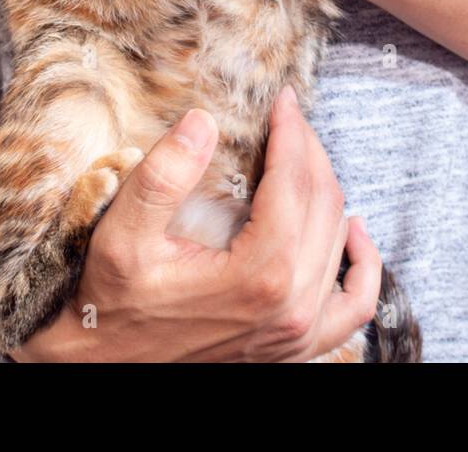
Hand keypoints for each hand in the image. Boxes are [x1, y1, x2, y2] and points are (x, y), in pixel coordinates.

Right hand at [7, 86, 381, 361]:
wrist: (104, 366)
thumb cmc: (112, 303)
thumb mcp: (122, 234)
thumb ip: (162, 176)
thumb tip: (202, 121)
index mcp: (258, 275)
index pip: (294, 183)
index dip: (291, 132)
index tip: (284, 100)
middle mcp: (291, 306)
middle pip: (323, 206)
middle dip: (309, 152)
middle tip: (290, 118)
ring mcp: (298, 332)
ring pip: (338, 242)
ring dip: (329, 191)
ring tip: (306, 156)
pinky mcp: (296, 346)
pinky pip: (354, 305)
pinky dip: (363, 265)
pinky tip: (353, 232)